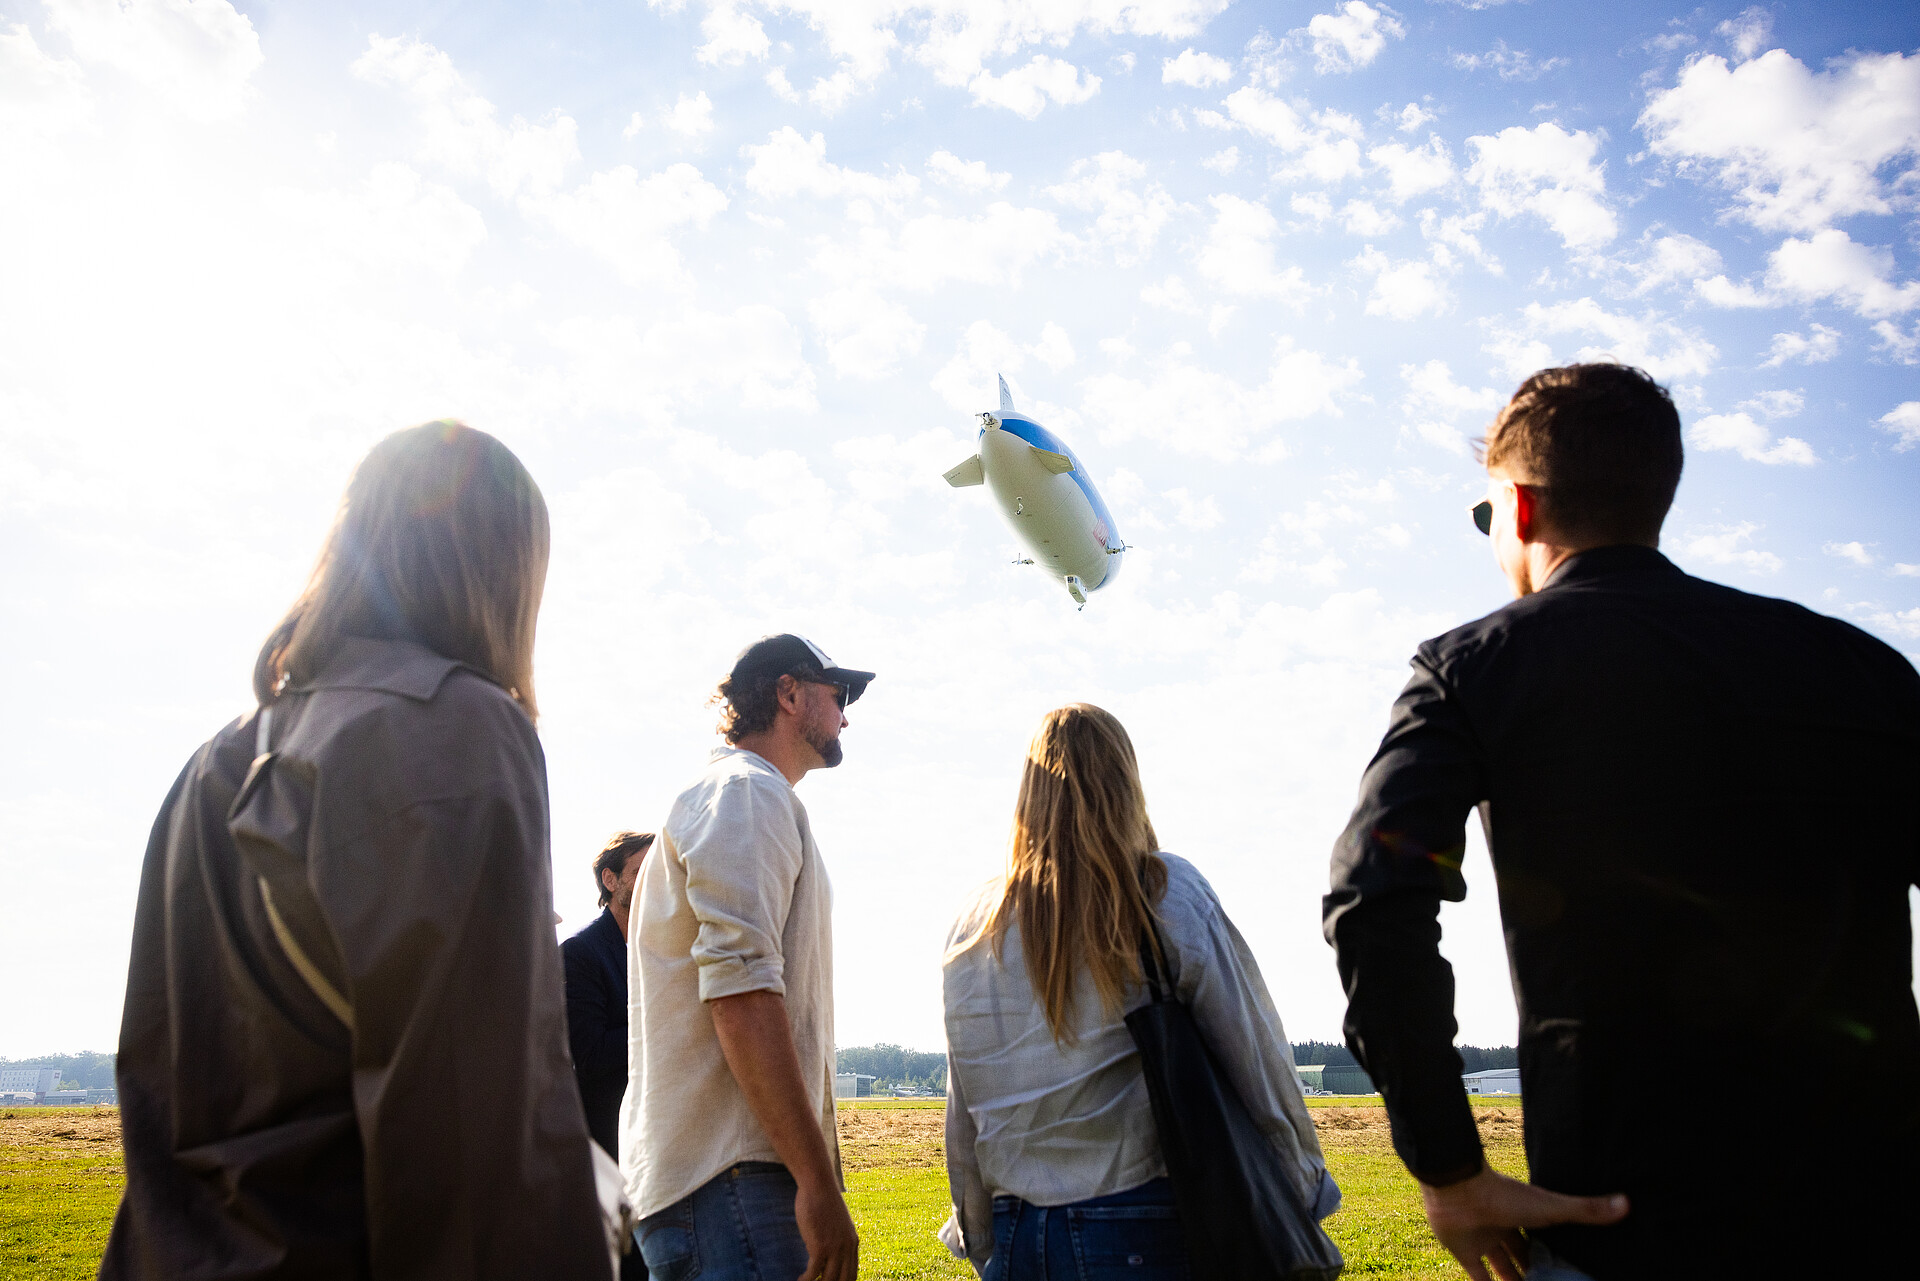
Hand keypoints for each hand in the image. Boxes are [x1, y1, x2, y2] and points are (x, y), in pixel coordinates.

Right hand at [793, 1175, 857, 1280]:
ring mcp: (835, 1249)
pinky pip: (814, 1274)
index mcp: (852, 1243)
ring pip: (829, 1280)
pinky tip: (800, 1280)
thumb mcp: (836, 1223)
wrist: (818, 1184)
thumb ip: (836, 1239)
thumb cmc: (823, 1201)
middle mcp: (847, 1248)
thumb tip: (826, 1253)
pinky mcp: (820, 1247)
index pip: (852, 1275)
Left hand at [1421, 1166, 1625, 1280]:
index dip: (1553, 1255)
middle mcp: (1503, 1227)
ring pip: (1501, 1267)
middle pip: (1522, 1255)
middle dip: (1535, 1272)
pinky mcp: (1463, 1252)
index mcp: (1525, 1214)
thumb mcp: (1551, 1208)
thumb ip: (1586, 1210)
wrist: (1458, 1190)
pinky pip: (1478, 1277)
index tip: (1566, 1271)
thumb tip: (1627, 1204)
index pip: (1542, 1240)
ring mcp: (1483, 1239)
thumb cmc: (1506, 1196)